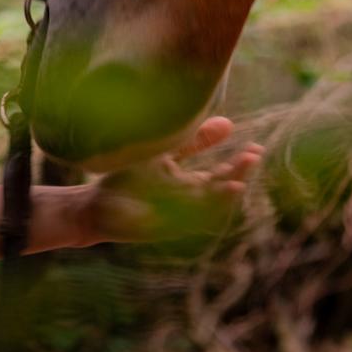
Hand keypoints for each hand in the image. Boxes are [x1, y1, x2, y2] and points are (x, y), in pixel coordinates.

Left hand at [74, 116, 263, 246]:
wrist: (94, 205)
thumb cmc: (130, 178)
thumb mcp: (167, 153)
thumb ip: (196, 142)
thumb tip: (229, 123)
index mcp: (191, 186)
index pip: (221, 175)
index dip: (239, 165)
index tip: (257, 149)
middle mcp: (188, 203)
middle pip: (219, 192)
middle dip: (236, 177)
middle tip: (252, 158)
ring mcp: (175, 216)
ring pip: (205, 210)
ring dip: (221, 199)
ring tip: (237, 183)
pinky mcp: (160, 228)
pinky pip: (181, 223)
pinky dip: (193, 215)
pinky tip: (197, 202)